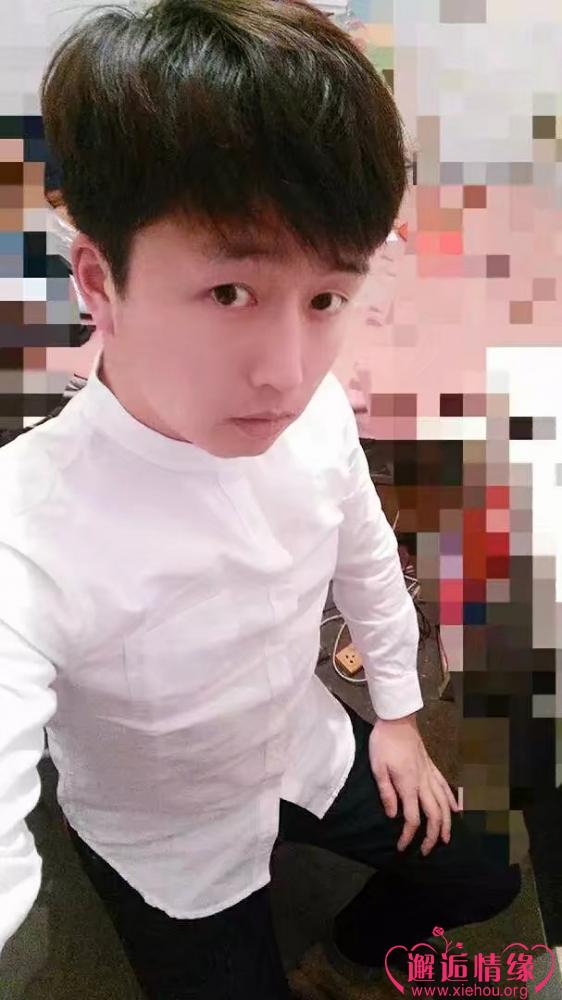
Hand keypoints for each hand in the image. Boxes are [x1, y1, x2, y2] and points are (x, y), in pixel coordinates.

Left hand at [368, 714, 459, 855]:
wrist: (397, 719)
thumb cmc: (384, 742)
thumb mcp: (377, 767)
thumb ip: (386, 792)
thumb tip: (393, 815)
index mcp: (408, 785)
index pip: (412, 818)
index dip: (409, 836)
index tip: (403, 847)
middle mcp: (423, 782)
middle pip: (434, 815)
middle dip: (433, 836)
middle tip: (426, 851)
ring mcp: (430, 774)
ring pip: (444, 804)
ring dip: (447, 823)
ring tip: (446, 839)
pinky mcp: (432, 767)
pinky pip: (445, 786)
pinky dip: (452, 800)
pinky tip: (457, 810)